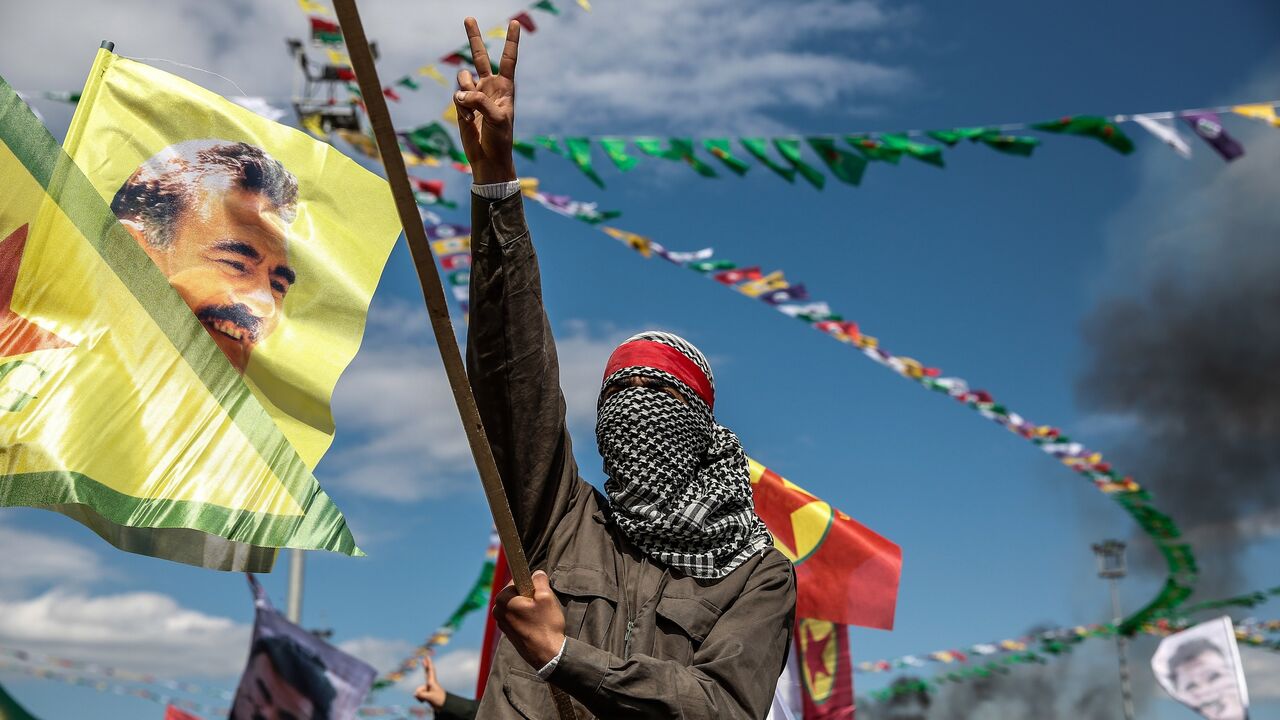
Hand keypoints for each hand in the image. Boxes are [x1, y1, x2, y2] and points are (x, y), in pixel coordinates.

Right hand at [412, 656, 445, 708]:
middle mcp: (429, 684)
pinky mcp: (425, 693)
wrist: (443, 706)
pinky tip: (424, 702)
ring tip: (426, 700)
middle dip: (425, 667)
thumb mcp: (430, 697)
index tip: (427, 656)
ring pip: (418, 690)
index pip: (430, 671)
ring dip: (420, 696)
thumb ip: (422, 695)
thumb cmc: (439, 700)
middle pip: (426, 673)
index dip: (429, 663)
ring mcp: (427, 688)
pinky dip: (419, 699)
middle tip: (423, 659)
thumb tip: (415, 694)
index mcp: (432, 682)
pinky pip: (418, 695)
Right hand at [454, 17, 519, 183]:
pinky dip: (461, 107)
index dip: (511, 41)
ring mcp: (474, 95)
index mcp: (505, 87)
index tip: (515, 22)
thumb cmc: (500, 139)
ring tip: (472, 108)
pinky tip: (469, 121)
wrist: (489, 158)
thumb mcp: (497, 118)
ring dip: (465, 91)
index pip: (508, 59)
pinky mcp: (462, 105)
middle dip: (474, 37)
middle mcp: (489, 87)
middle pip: (480, 56)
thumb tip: (461, 93)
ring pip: (463, 78)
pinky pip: (457, 96)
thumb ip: (480, 102)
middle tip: (469, 18)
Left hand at [492, 570, 565, 669]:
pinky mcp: (507, 632)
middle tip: (541, 605)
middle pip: (515, 593)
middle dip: (528, 596)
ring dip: (528, 607)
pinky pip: (517, 617)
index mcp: (502, 599)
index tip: (538, 593)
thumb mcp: (546, 597)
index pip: (515, 580)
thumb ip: (539, 580)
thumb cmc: (546, 625)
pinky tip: (536, 625)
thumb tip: (537, 573)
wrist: (547, 654)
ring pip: (517, 605)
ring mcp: (501, 623)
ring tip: (540, 617)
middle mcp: (497, 611)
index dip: (530, 584)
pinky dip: (526, 617)